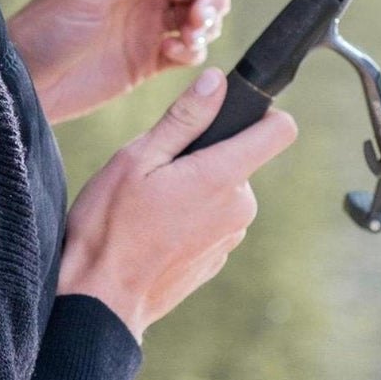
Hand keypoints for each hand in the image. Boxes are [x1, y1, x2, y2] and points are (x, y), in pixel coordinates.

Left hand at [7, 0, 229, 123]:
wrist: (25, 83)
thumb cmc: (44, 30)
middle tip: (198, 17)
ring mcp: (149, 26)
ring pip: (202, 14)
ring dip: (209, 21)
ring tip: (192, 35)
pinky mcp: (150, 60)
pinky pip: (189, 50)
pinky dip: (194, 50)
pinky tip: (175, 54)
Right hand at [55, 68, 297, 341]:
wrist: (101, 298)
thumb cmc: (110, 225)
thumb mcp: (137, 159)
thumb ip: (183, 119)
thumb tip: (217, 81)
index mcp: (221, 177)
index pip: (279, 131)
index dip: (260, 112)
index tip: (227, 111)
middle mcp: (239, 208)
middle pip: (238, 157)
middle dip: (202, 153)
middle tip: (155, 170)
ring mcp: (231, 236)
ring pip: (222, 188)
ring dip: (193, 185)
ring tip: (149, 202)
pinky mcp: (218, 257)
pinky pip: (212, 217)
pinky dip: (189, 213)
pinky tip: (153, 227)